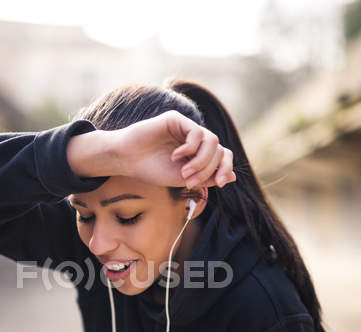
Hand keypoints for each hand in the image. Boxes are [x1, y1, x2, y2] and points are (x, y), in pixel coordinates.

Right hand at [110, 110, 235, 188]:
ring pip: (212, 141)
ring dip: (202, 161)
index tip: (221, 183)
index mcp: (198, 151)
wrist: (127, 160)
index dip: (226, 168)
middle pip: (219, 150)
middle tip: (190, 181)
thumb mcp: (184, 178)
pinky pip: (196, 132)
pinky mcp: (176, 119)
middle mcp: (195, 138)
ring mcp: (186, 128)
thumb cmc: (152, 170)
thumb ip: (208, 176)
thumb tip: (233, 176)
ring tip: (185, 172)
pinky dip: (190, 148)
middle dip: (208, 169)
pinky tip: (176, 156)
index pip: (223, 155)